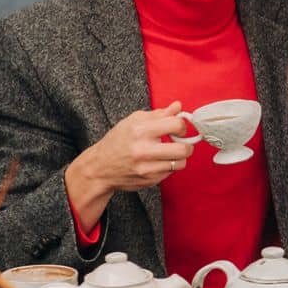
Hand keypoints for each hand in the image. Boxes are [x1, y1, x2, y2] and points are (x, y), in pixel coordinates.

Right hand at [65, 102, 196, 225]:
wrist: (100, 167)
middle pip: (184, 149)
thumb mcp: (133, 121)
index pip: (176, 125)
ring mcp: (147, 167)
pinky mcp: (150, 180)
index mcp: (140, 130)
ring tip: (169, 153)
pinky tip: (157, 162)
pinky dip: (168, 166)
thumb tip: (177, 106)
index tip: (178, 128)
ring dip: (179, 157)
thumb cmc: (117, 141)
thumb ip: (158, 114)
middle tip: (181, 143)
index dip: (181, 126)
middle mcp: (144, 150)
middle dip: (187, 145)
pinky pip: (170, 172)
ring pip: (181, 163)